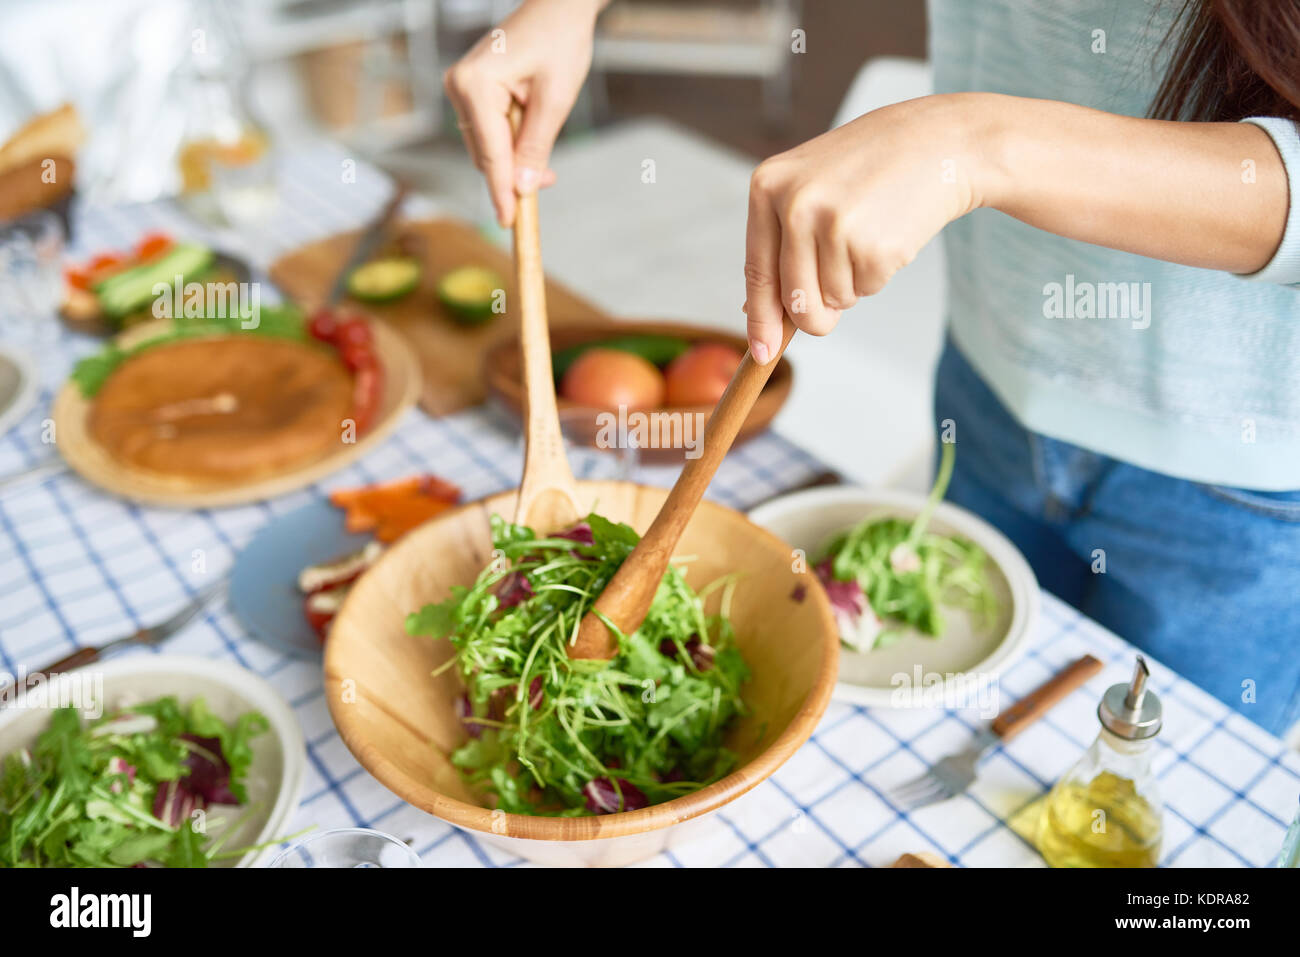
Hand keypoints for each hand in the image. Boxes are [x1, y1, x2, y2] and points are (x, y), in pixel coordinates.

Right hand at [443, 0, 604, 225]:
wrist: (559, 7)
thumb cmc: (560, 41)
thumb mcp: (555, 100)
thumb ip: (536, 146)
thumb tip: (522, 188)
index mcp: (475, 85)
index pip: (490, 153)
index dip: (502, 191)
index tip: (508, 223)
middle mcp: (459, 86)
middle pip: (484, 154)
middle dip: (513, 175)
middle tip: (547, 184)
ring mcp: (462, 88)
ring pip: (486, 147)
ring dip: (515, 161)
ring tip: (546, 161)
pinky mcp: (472, 91)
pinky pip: (489, 132)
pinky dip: (511, 145)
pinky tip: (531, 143)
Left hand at [743, 94, 994, 361]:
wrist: (940, 142)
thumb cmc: (871, 166)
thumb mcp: (811, 185)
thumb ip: (781, 242)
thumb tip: (759, 311)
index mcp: (768, 186)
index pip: (757, 270)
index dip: (760, 319)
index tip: (761, 353)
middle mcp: (794, 205)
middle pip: (794, 301)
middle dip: (817, 314)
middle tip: (839, 290)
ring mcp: (833, 226)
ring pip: (833, 300)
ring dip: (854, 283)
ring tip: (869, 233)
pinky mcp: (872, 246)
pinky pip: (867, 291)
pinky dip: (880, 274)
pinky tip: (890, 232)